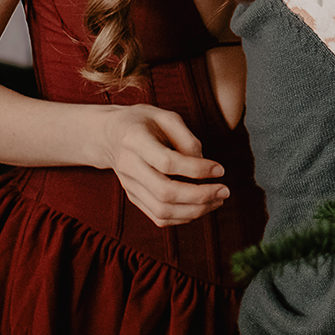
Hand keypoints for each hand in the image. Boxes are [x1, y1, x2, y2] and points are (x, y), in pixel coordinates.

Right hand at [99, 104, 229, 227]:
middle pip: (165, 192)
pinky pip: (158, 217)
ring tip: (217, 200)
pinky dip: (183, 217)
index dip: (197, 169)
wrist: (109, 135)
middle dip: (200, 196)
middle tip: (225, 190)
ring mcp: (129, 186)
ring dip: (195, 210)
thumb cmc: (142, 121)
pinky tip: (201, 207)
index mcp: (135, 140)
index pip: (167, 162)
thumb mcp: (165, 116)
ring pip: (162, 211)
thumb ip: (187, 138)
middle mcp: (129, 167)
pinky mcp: (133, 198)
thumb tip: (204, 164)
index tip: (220, 169)